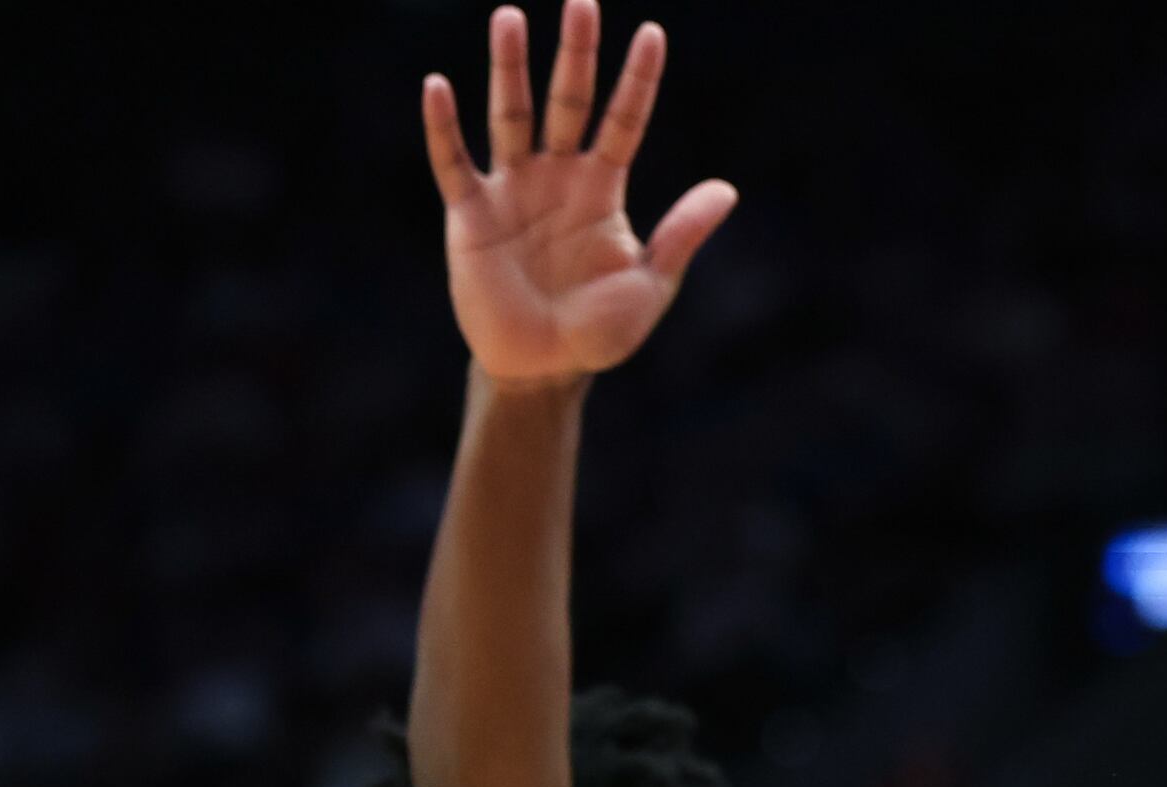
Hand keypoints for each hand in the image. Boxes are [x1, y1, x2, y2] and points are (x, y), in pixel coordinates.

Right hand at [422, 2, 735, 384]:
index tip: (653, 34)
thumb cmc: (601, 331)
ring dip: (509, 68)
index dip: (638, 80)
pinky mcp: (470, 215)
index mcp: (602, 189)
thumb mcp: (650, 284)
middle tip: (581, 1)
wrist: (545, 371)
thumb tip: (727, 189)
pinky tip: (438, 86)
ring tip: (510, 17)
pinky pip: (454, 163)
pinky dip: (443, 127)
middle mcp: (556, 177)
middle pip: (567, 101)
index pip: (624, 121)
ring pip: (511, 116)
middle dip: (575, 54)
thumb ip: (681, 234)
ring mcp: (512, 191)